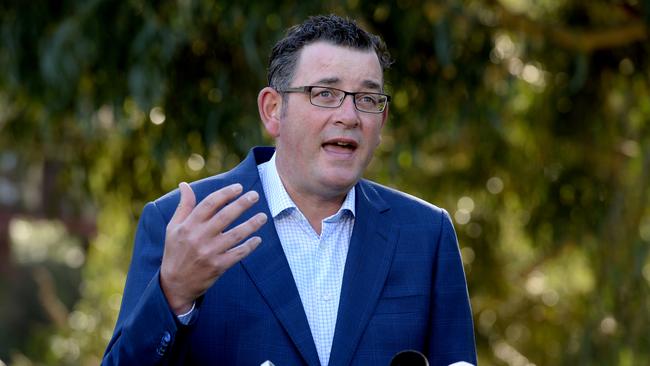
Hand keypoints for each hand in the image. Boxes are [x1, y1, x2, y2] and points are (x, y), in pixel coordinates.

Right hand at [160, 182, 267, 313]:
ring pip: (235, 235)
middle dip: (242, 204)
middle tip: (255, 195)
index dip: (226, 193)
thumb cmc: (175, 251)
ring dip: (251, 224)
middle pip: (225, 216)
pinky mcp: (218, 266)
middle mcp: (199, 237)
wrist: (175, 284)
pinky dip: (249, 246)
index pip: (209, 204)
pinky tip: (258, 239)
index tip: (239, 187)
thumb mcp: (173, 228)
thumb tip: (184, 184)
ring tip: (263, 216)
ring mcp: (209, 252)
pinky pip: (238, 254)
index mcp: (188, 226)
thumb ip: (183, 206)